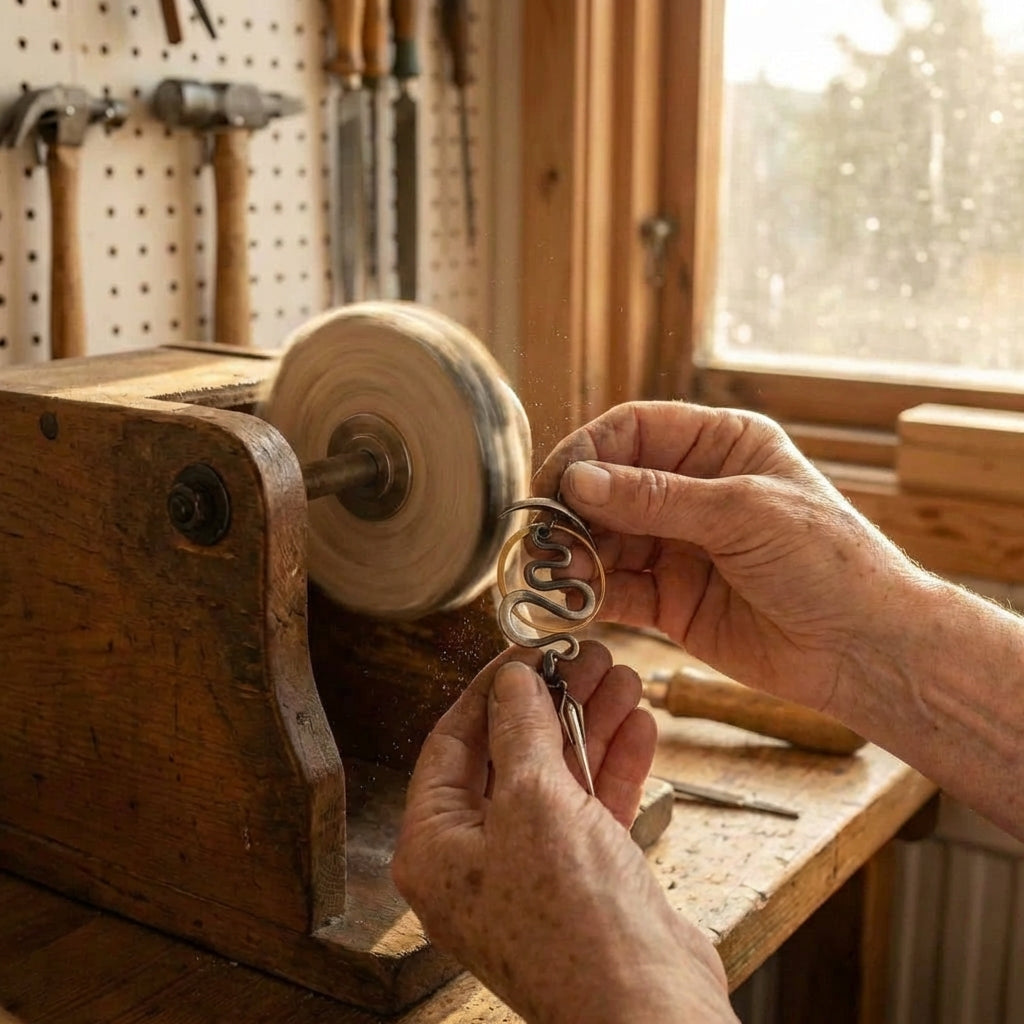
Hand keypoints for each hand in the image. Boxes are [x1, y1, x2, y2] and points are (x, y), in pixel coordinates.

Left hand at [392, 641, 734, 1023]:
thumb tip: (512, 678)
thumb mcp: (534, 800)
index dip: (489, 689)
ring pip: (557, 777)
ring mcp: (532, 871)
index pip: (451, 744)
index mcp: (435, 847)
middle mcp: (476, 859)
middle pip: (510, 756)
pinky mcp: (583, 880)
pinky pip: (591, 807)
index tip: (524, 650)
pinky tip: (638, 724)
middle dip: (552, 703)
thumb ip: (520, 729)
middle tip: (585, 658)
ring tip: (620, 678)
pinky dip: (613, 765)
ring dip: (590, 725)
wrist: (646, 1008)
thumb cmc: (575, 921)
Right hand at [534, 401, 923, 712]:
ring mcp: (677, 546)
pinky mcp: (669, 599)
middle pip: (608, 486)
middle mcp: (692, 490)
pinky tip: (569, 600)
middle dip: (572, 509)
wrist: (863, 649)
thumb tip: (578, 480)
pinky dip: (587, 593)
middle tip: (544, 537)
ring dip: (572, 554)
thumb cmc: (826, 561)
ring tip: (553, 572)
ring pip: (603, 539)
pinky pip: (615, 588)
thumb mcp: (742, 512)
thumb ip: (655, 499)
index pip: (633, 431)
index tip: (555, 483)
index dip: (587, 452)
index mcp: (719, 446)